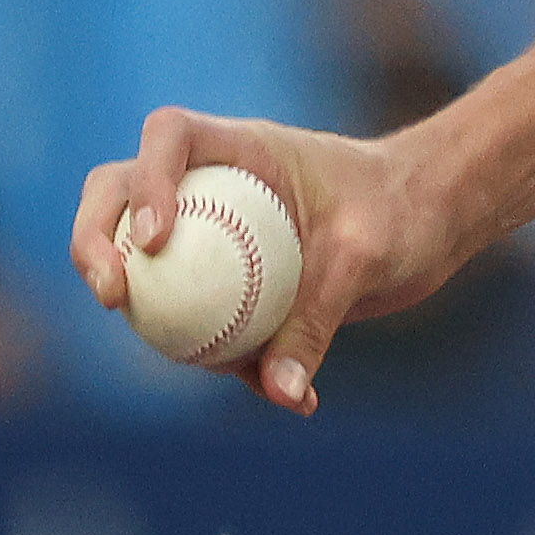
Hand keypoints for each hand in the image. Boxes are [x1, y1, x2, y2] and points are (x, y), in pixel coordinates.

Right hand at [69, 109, 465, 414]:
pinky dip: (229, 358)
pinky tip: (289, 395)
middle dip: (94, 239)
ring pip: (145, 263)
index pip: (168, 138)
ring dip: (149, 310)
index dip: (143, 181)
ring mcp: (215, 227)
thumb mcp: (368, 256)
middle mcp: (216, 181)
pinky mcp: (232, 276)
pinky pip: (204, 318)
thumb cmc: (408, 210)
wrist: (439, 218)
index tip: (154, 241)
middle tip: (113, 297)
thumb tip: (281, 394)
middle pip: (120, 192)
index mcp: (245, 148)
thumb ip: (318, 316)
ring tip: (205, 365)